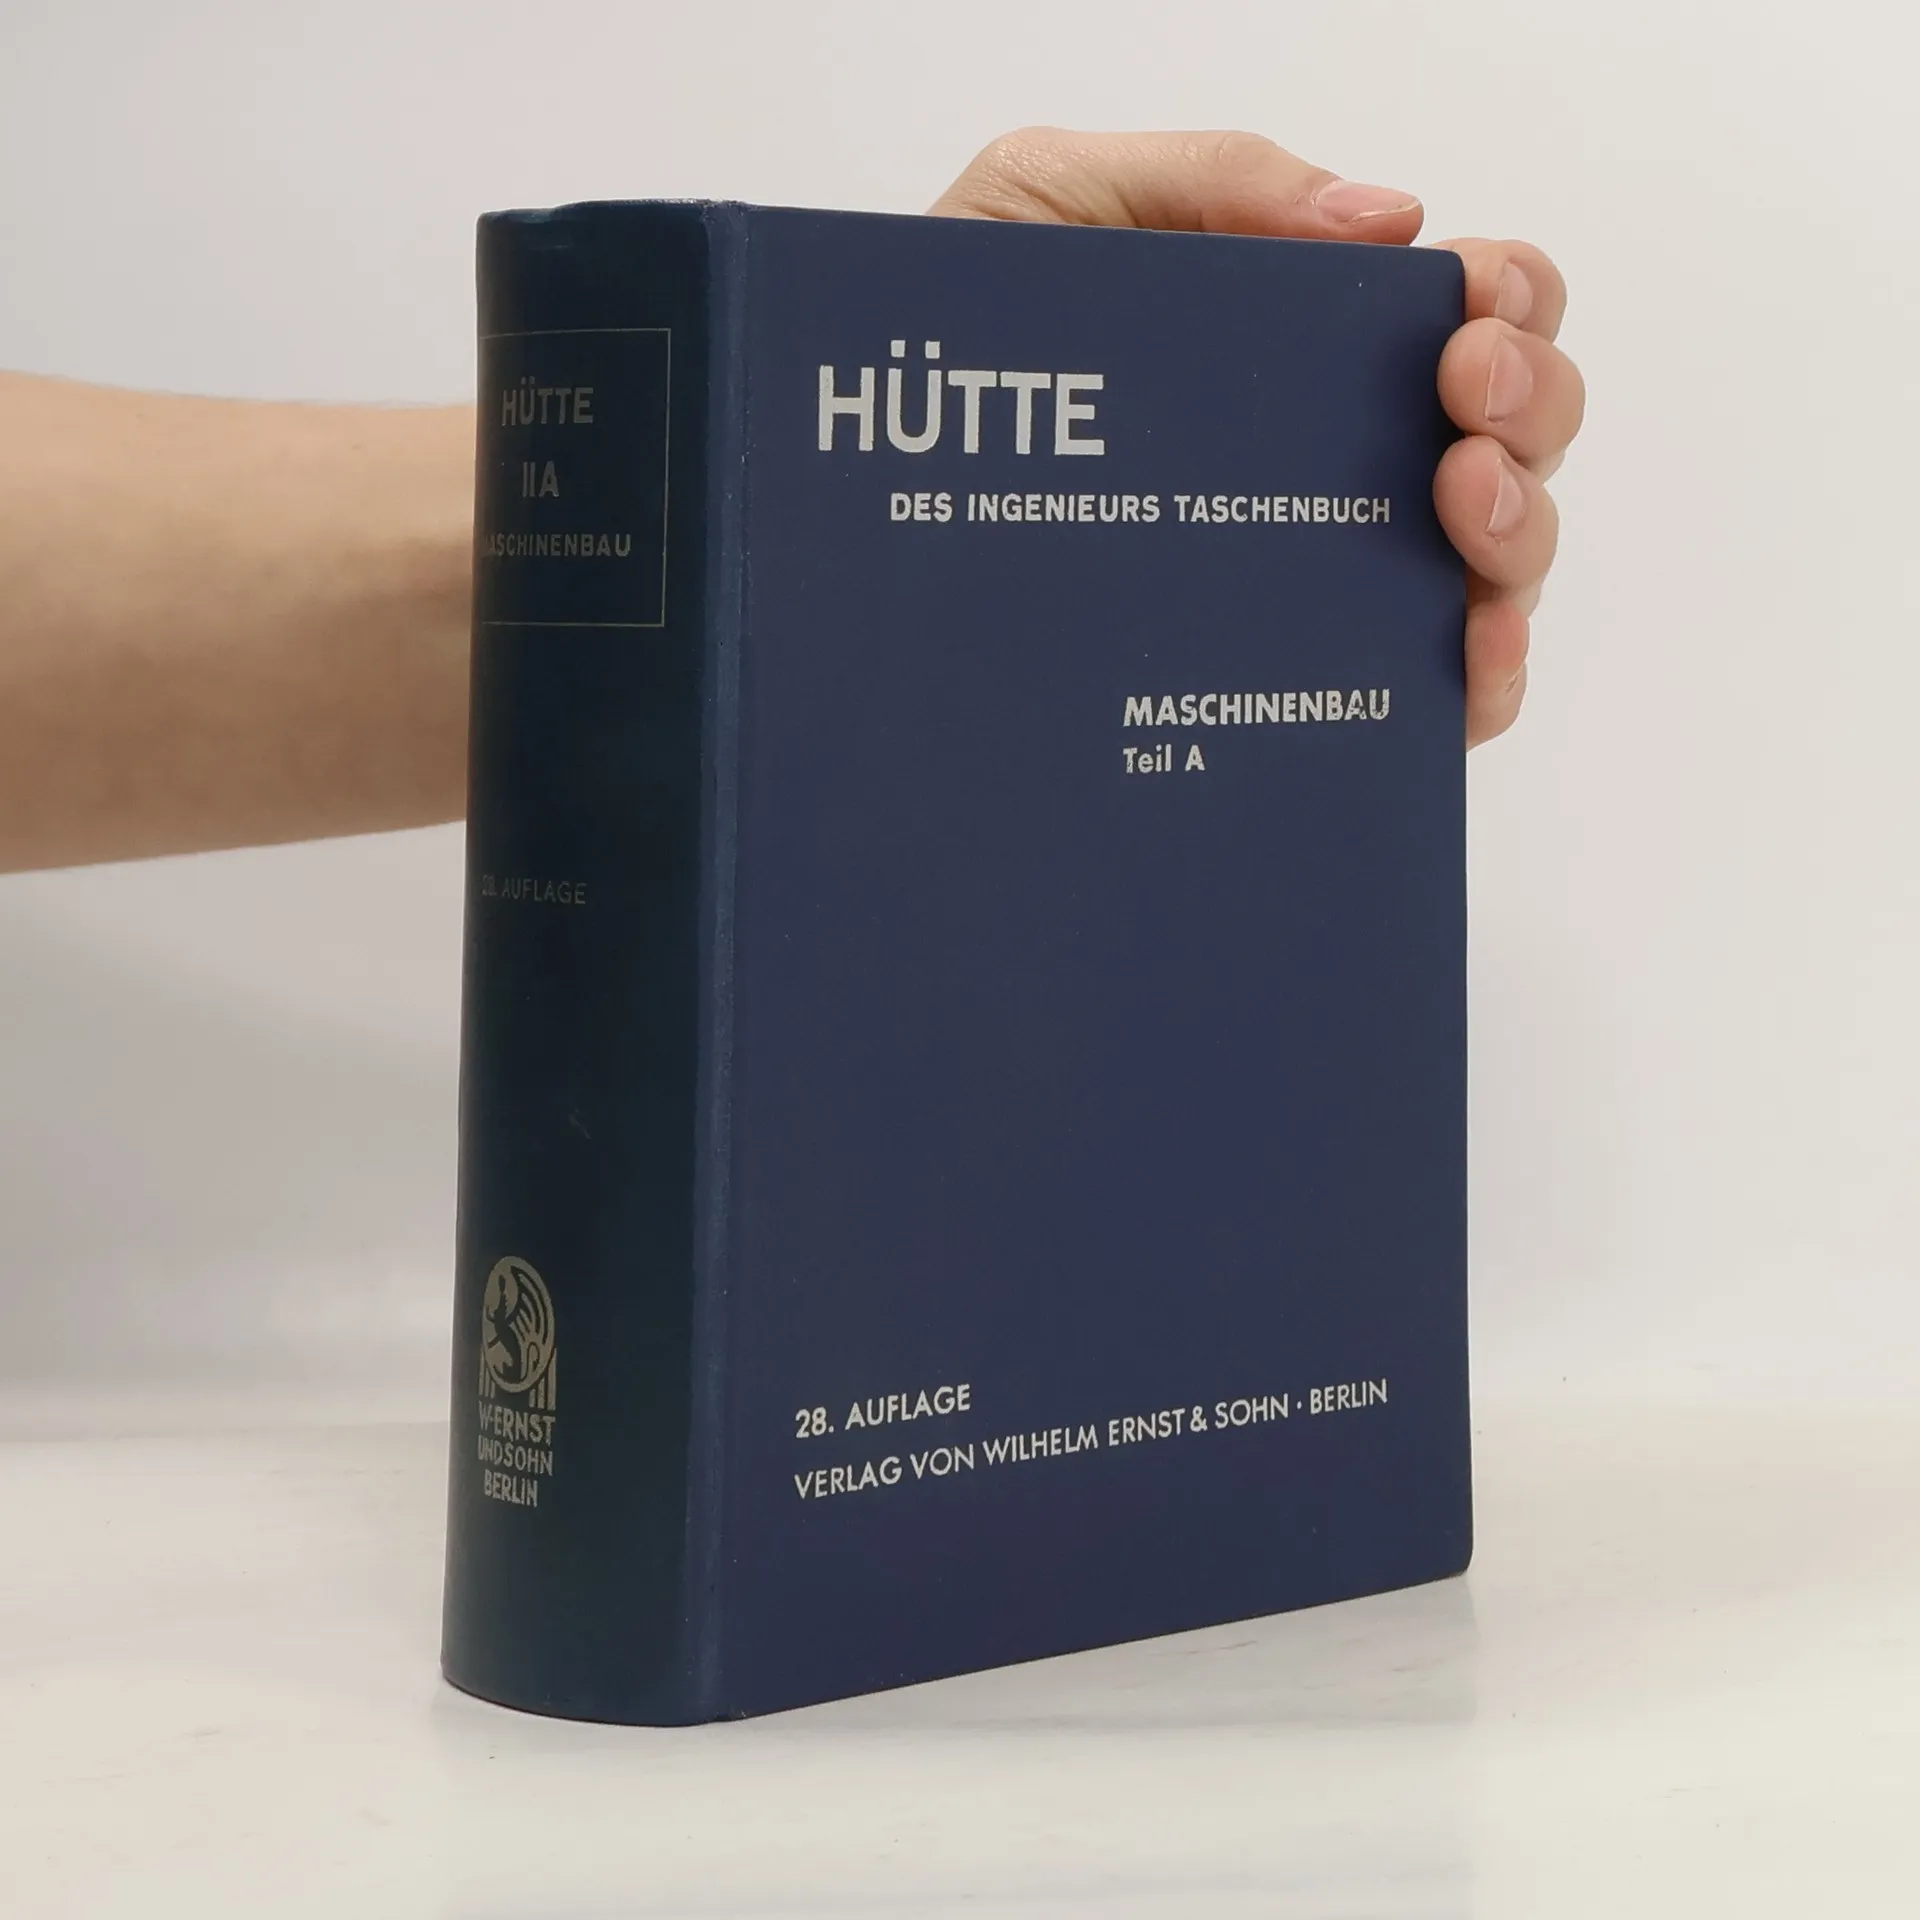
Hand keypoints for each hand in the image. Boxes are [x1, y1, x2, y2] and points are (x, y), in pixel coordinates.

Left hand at [930, 129, 1583, 746]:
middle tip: (1459, 393)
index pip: (1476, 308)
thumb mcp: (1056, 201)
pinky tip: (1466, 653)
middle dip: (1529, 402)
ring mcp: (1330, 575)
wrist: (847, 471)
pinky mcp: (1297, 682)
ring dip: (1518, 528)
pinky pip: (1433, 692)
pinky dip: (1485, 675)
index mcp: (1311, 339)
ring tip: (1453, 502)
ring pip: (1501, 558)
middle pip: (1520, 429)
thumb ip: (1215, 182)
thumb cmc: (951, 337)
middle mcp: (1342, 458)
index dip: (1515, 297)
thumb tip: (1390, 217)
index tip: (1475, 303)